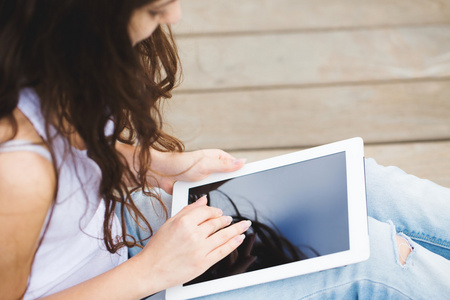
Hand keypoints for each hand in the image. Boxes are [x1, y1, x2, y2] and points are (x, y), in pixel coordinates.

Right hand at [132, 196, 251, 292]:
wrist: (150, 270)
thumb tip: (203, 200)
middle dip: (226, 220)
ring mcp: (199, 249)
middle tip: (231, 219)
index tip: (218, 212)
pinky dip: (233, 243)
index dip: (214, 211)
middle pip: (216, 223)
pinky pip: (223, 251)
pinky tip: (239, 238)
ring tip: (244, 225)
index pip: (206, 211)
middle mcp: (193, 235)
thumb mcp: (169, 223)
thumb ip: (188, 210)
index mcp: (184, 222)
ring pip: (223, 236)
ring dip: (237, 229)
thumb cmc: (157, 248)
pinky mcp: (203, 263)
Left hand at [149, 149, 245, 193]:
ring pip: (219, 189)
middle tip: (236, 197)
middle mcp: (214, 167)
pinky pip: (209, 195)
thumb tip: (242, 162)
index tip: (251, 182)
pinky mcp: (199, 188)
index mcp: (218, 158)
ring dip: (218, 194)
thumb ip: (225, 165)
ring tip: (220, 201)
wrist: (163, 174)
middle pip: (229, 179)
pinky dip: (209, 200)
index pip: (236, 166)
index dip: (244, 173)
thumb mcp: (207, 164)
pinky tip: (210, 204)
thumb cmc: (182, 164)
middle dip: (231, 187)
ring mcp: (207, 178)